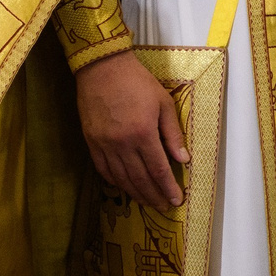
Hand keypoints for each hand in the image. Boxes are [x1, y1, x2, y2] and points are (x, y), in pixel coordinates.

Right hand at [75, 50, 188, 209]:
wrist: (102, 67)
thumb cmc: (137, 82)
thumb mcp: (163, 103)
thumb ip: (173, 133)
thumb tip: (183, 160)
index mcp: (143, 134)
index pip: (158, 170)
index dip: (168, 188)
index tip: (176, 200)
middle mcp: (123, 144)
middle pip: (140, 179)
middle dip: (154, 196)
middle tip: (163, 207)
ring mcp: (104, 145)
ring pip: (121, 178)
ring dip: (136, 194)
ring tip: (147, 202)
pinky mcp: (91, 142)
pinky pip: (103, 169)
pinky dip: (115, 182)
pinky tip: (124, 187)